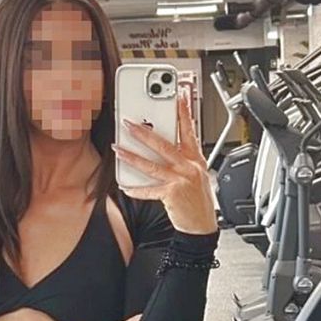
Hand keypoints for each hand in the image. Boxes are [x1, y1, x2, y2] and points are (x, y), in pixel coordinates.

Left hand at [114, 92, 217, 234]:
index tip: (179, 95)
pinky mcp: (171, 194)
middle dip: (144, 132)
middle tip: (129, 123)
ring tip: (118, 149)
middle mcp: (188, 167)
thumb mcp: (197, 175)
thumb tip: (163, 148)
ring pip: (152, 164)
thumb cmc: (198, 201)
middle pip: (164, 145)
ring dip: (132, 156)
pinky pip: (149, 190)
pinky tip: (125, 186)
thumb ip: (184, 159)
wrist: (202, 225)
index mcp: (196, 159)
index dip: (184, 112)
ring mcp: (180, 180)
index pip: (190, 130)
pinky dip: (136, 189)